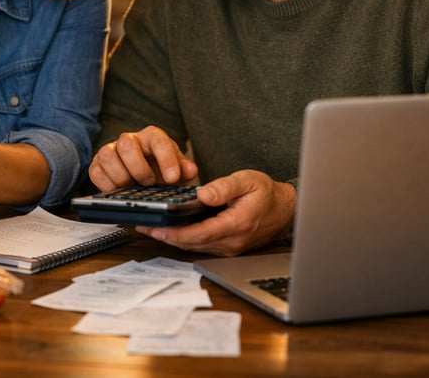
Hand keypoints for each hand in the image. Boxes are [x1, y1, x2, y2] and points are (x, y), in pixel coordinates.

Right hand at [89, 126, 197, 190]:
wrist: (142, 177)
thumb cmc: (159, 170)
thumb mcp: (176, 169)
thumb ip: (184, 169)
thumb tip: (190, 171)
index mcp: (152, 137)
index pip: (159, 141)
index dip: (166, 160)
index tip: (173, 178)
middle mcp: (129, 140)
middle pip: (127, 144)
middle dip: (139, 168)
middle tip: (149, 183)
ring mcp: (110, 151)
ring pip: (107, 156)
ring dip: (121, 176)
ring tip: (132, 189)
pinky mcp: (97, 165)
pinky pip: (95, 172)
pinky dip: (107, 185)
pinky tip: (120, 193)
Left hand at [135, 170, 295, 256]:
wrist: (286, 211)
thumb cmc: (267, 194)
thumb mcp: (248, 181)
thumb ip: (225, 187)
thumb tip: (203, 194)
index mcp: (236, 224)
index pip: (199, 233)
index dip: (175, 233)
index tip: (155, 228)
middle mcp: (231, 242)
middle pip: (192, 243)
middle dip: (165, 236)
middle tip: (142, 226)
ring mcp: (229, 247)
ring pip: (194, 246)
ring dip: (171, 239)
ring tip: (149, 227)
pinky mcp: (227, 247)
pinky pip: (201, 245)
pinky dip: (183, 238)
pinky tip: (169, 229)